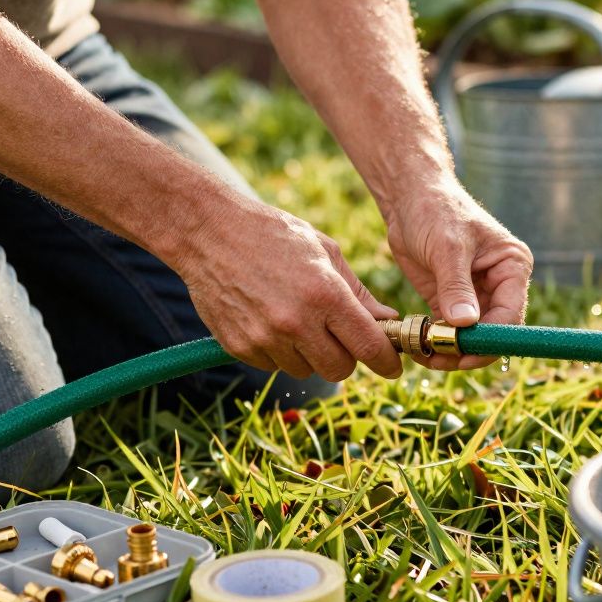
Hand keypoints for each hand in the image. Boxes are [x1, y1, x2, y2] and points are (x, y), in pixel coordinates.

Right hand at [171, 196, 401, 381]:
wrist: (209, 231)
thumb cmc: (273, 234)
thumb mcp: (324, 251)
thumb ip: (358, 292)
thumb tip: (387, 320)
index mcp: (325, 294)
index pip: (368, 346)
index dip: (386, 361)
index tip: (392, 366)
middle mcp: (296, 322)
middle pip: (339, 369)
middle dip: (346, 357)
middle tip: (338, 337)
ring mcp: (265, 338)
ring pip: (306, 370)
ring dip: (309, 354)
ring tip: (295, 318)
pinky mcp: (239, 346)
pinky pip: (273, 365)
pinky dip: (278, 351)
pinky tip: (269, 319)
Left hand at [385, 176, 532, 369]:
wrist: (409, 198)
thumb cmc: (435, 210)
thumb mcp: (447, 246)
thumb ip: (456, 286)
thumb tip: (465, 324)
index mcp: (512, 266)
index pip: (511, 313)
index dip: (490, 337)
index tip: (464, 351)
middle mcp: (500, 284)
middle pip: (494, 332)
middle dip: (469, 348)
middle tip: (439, 357)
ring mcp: (476, 295)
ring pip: (471, 337)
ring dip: (450, 351)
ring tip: (423, 354)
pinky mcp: (451, 302)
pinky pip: (450, 333)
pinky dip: (436, 343)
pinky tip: (418, 347)